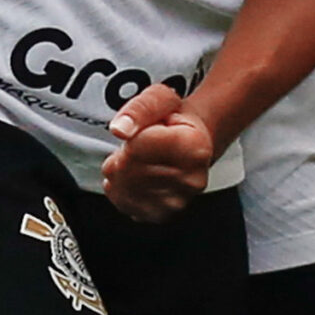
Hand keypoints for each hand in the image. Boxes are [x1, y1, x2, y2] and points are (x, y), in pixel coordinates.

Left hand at [100, 83, 217, 221]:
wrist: (190, 142)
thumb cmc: (175, 119)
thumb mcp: (160, 99)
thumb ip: (139, 109)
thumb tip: (120, 129)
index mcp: (195, 148)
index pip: (138, 146)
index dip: (132, 134)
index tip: (146, 130)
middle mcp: (191, 181)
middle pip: (128, 168)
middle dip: (123, 153)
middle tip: (139, 145)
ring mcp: (177, 202)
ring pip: (123, 188)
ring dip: (120, 171)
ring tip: (138, 159)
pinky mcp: (162, 215)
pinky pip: (124, 203)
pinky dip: (121, 188)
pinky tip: (135, 176)